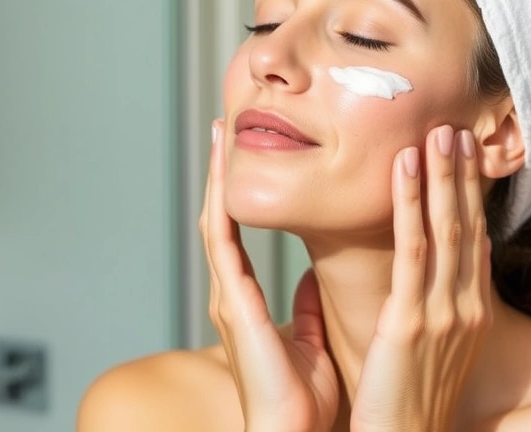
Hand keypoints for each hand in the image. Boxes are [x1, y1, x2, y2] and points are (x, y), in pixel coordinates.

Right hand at [199, 120, 339, 431]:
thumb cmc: (301, 401)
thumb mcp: (309, 340)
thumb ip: (307, 307)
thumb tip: (313, 279)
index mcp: (247, 301)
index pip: (238, 234)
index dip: (236, 194)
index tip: (241, 156)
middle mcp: (232, 293)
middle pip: (221, 218)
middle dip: (220, 173)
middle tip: (223, 128)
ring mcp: (228, 297)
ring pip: (217, 221)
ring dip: (218, 178)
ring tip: (220, 136)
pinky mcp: (234, 305)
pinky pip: (225, 245)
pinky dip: (223, 207)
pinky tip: (225, 178)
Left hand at [351, 126, 492, 431]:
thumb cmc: (412, 400)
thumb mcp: (442, 346)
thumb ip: (450, 299)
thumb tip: (462, 255)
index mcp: (473, 312)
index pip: (477, 238)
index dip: (473, 193)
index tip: (467, 154)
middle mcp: (467, 307)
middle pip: (469, 225)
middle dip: (463, 174)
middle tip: (455, 127)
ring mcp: (443, 312)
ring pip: (446, 228)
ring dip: (442, 176)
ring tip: (436, 133)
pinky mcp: (412, 319)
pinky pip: (412, 248)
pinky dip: (411, 203)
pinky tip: (404, 168)